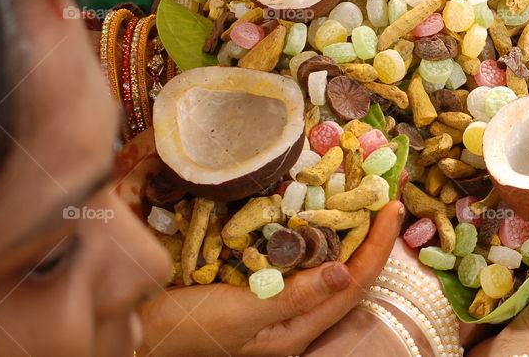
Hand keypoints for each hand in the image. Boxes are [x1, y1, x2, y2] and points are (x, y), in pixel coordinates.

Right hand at [139, 201, 404, 356]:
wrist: (136, 334)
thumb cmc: (183, 330)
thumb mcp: (240, 316)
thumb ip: (292, 297)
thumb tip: (343, 270)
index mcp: (296, 330)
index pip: (353, 285)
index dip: (378, 246)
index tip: (393, 207)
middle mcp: (294, 318)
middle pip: (347, 274)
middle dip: (372, 235)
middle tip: (387, 194)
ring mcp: (277, 302)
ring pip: (326, 265)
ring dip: (349, 233)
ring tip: (365, 198)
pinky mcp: (258, 285)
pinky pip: (298, 259)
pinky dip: (315, 234)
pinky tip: (319, 213)